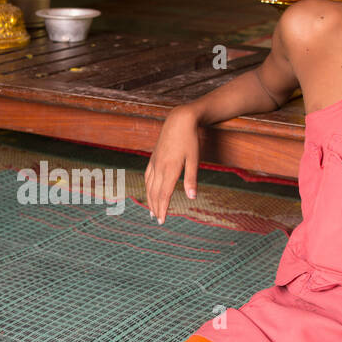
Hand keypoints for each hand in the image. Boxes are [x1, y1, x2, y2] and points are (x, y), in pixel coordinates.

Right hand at [145, 106, 199, 223]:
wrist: (179, 120)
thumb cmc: (190, 139)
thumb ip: (191, 179)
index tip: (162, 221)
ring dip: (150, 200)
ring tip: (152, 211)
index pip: (164, 194)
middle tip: (158, 221)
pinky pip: (147, 176)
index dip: (163, 209)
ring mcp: (154, 162)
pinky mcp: (153, 157)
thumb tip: (192, 198)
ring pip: (149, 185)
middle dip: (156, 208)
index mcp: (170, 169)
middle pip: (155, 192)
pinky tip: (149, 191)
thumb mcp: (194, 159)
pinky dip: (147, 187)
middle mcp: (159, 167)